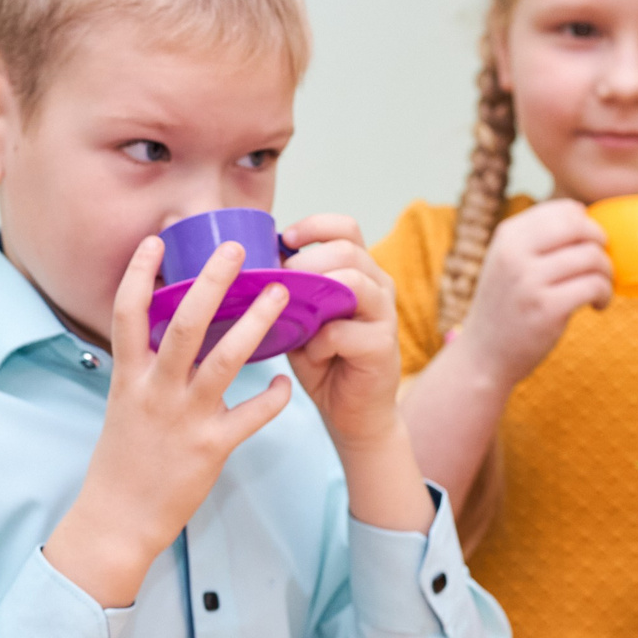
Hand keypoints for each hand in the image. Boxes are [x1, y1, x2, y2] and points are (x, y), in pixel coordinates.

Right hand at [43, 237, 292, 605]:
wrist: (118, 517)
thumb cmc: (123, 459)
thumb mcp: (122, 404)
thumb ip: (143, 367)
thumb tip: (165, 330)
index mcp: (129, 377)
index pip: (127, 314)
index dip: (138, 274)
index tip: (156, 241)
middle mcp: (155, 391)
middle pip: (184, 324)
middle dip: (212, 282)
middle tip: (237, 250)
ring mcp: (184, 418)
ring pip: (224, 361)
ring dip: (256, 324)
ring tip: (280, 295)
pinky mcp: (211, 447)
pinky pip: (251, 416)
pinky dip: (272, 399)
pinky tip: (285, 386)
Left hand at [280, 214, 404, 449]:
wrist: (352, 412)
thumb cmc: (323, 360)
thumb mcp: (302, 317)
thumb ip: (291, 290)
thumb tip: (253, 265)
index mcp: (360, 271)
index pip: (346, 228)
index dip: (314, 226)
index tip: (284, 239)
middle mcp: (378, 286)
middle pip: (347, 250)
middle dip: (306, 261)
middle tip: (281, 282)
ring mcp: (384, 315)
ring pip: (353, 281)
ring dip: (315, 294)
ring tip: (295, 316)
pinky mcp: (382, 346)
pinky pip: (344, 331)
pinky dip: (319, 342)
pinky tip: (310, 355)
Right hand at [456, 199, 611, 391]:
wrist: (483, 356)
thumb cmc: (506, 307)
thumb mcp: (507, 262)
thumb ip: (536, 238)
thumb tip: (583, 213)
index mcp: (508, 236)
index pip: (563, 210)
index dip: (587, 224)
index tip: (588, 245)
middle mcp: (515, 254)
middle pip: (581, 228)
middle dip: (601, 243)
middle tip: (599, 264)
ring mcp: (529, 281)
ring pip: (592, 258)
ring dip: (607, 274)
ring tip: (600, 289)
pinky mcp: (547, 309)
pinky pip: (594, 286)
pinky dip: (605, 295)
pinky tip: (598, 305)